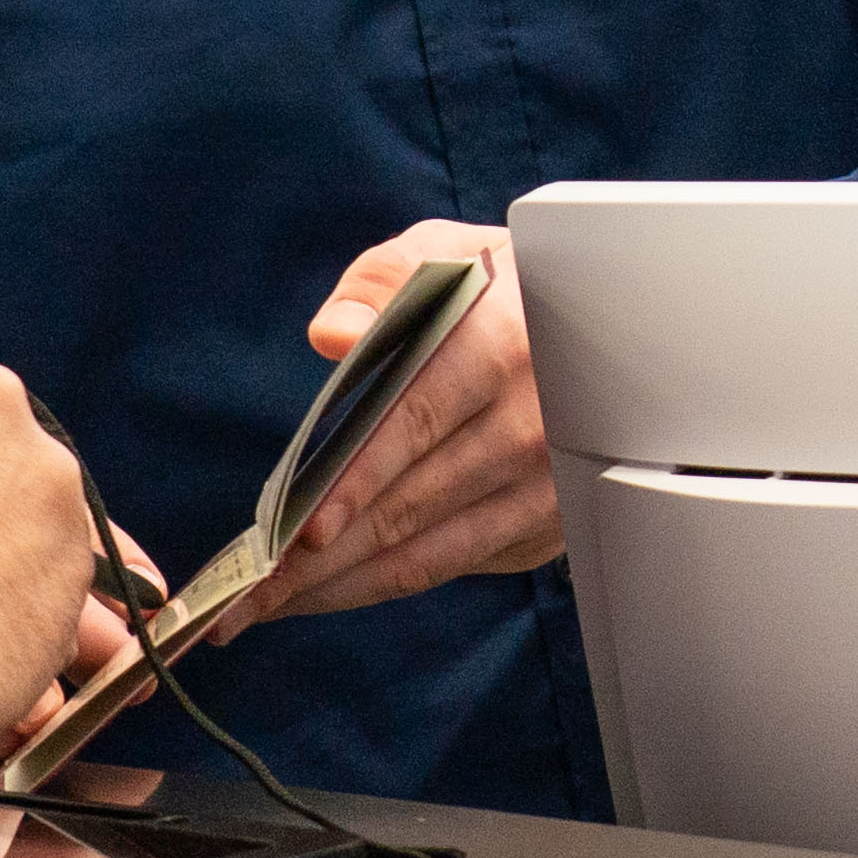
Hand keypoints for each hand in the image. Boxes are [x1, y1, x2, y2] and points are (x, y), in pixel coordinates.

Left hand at [242, 220, 559, 625]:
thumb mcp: (446, 254)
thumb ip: (379, 284)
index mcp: (498, 347)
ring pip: (432, 554)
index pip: (413, 426)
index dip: (355, 486)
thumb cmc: (505, 288)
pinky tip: (337, 587)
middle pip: (411, 509)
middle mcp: (532, 425)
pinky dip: (392, 583)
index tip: (301, 532)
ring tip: (274, 603)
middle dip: (321, 561)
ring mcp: (546, 485)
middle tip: (248, 596)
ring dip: (347, 587)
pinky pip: (458, 564)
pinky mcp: (547, 523)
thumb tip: (332, 337)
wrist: (609, 322)